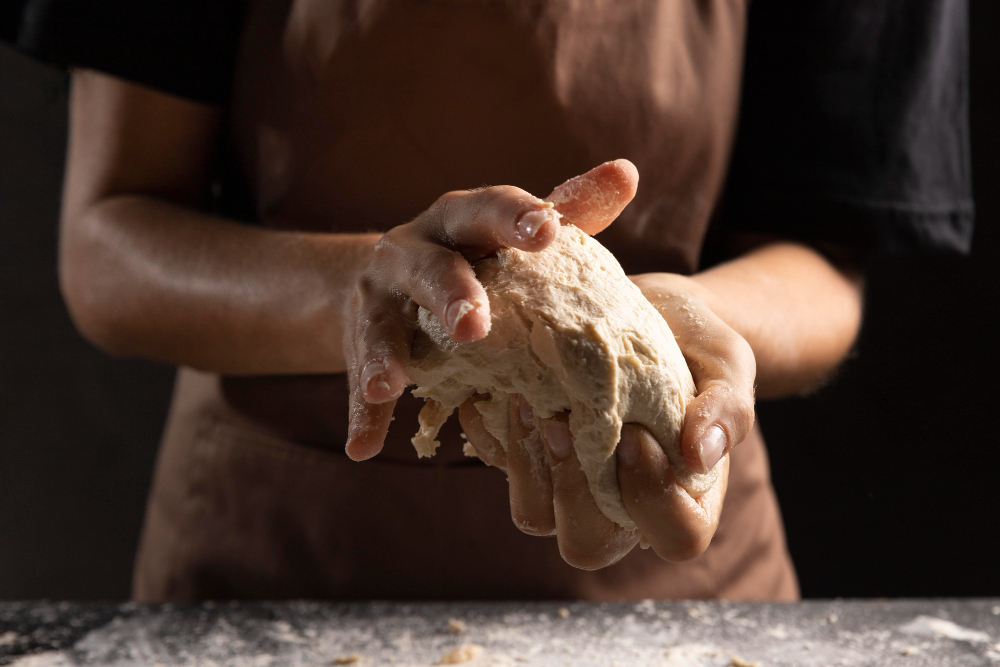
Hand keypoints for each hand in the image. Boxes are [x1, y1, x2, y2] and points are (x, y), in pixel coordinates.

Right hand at [344, 160, 639, 460]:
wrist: (388, 275)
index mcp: (460, 219)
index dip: (515, 218)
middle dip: (451, 293)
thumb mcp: (512, 229)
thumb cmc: (475, 253)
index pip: (488, 210)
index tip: (545, 231)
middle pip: (430, 266)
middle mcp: (413, 248)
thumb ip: (569, 207)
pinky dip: (363, 413)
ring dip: (386, 353)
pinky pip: (360, 377)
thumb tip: (628, 172)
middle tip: (474, 328)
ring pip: (381, 322)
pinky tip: (364, 446)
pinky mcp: (360, 340)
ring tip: (388, 384)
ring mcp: (380, 295)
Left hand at [458, 274, 754, 567]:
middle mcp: (620, 507)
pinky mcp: (527, 453)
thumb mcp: (727, 363)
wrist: (648, 311)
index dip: (654, 498)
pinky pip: (494, 462)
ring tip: (527, 397)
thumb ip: (728, 407)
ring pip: (534, 514)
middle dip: (574, 488)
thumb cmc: (697, 346)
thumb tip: (700, 453)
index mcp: (683, 501)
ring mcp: (567, 485)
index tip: (637, 434)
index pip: (676, 536)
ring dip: (525, 460)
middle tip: (566, 419)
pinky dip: (490, 429)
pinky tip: (499, 385)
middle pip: (589, 544)